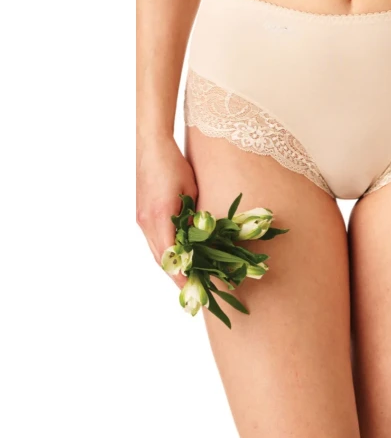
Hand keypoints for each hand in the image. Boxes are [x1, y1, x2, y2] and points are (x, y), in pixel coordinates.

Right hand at [137, 135, 197, 287]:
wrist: (152, 147)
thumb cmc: (176, 166)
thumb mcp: (191, 192)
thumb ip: (193, 217)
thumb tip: (201, 240)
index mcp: (160, 217)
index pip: (171, 254)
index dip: (181, 273)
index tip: (192, 287)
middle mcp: (147, 221)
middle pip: (161, 258)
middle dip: (176, 275)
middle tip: (192, 290)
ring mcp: (142, 219)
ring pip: (156, 251)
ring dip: (170, 265)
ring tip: (186, 278)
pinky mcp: (142, 215)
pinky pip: (154, 240)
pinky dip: (165, 252)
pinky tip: (176, 257)